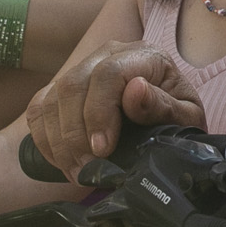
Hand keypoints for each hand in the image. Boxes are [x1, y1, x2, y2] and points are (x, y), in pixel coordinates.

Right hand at [24, 42, 204, 180]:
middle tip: (88, 168)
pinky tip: (63, 161)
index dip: (99, 112)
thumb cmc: (178, 117)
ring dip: (59, 142)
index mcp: (143, 56)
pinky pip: (39, 109)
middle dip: (75, 133)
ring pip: (52, 98)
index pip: (109, 73)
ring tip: (78, 172)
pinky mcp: (62, 88)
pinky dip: (44, 139)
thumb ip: (164, 105)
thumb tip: (135, 91)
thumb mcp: (186, 116)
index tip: (102, 150)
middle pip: (73, 84)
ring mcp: (82, 69)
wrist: (166, 117)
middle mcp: (108, 54)